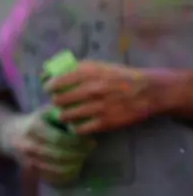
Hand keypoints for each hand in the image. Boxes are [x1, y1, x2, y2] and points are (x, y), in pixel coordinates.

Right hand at [0, 109, 95, 184]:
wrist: (10, 135)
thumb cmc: (35, 121)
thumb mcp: (46, 111)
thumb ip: (64, 114)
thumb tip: (83, 122)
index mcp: (33, 128)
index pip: (59, 139)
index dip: (77, 142)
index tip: (90, 141)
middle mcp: (29, 145)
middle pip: (59, 155)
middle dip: (79, 154)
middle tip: (89, 150)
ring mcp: (28, 160)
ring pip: (56, 169)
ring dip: (74, 165)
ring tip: (83, 158)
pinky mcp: (30, 170)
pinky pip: (51, 177)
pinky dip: (66, 175)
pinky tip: (75, 168)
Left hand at [46, 61, 161, 133]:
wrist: (149, 91)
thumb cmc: (120, 77)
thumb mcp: (99, 67)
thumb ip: (75, 70)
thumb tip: (46, 75)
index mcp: (89, 73)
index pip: (56, 82)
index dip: (49, 87)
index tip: (50, 90)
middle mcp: (92, 89)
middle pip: (58, 100)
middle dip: (56, 102)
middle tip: (61, 103)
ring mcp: (98, 107)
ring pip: (66, 116)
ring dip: (64, 116)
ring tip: (68, 114)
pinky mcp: (105, 122)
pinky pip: (79, 129)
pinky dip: (76, 128)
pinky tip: (78, 124)